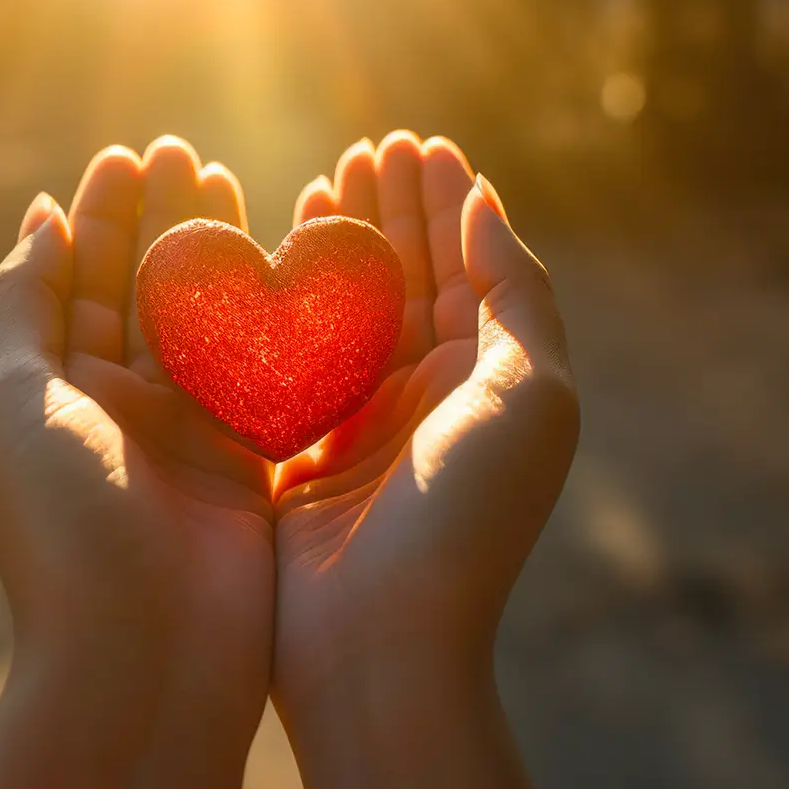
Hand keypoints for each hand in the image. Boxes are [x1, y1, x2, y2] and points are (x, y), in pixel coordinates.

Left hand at [0, 136, 273, 707]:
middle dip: (160, 222)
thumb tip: (39, 219)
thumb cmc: (62, 525)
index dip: (99, 215)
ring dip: (214, 256)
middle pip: (138, 294)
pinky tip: (292, 265)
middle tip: (187, 150)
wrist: (140, 657)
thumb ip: (21, 304)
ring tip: (231, 182)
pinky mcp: (243, 470)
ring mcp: (180, 441)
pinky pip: (259, 380)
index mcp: (47, 396)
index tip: (129, 152)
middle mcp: (111, 414)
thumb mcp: (11, 399)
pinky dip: (273, 322)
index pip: (72, 283)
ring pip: (201, 326)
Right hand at [272, 131, 579, 710]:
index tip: (414, 143)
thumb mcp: (527, 392)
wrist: (386, 645)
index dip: (446, 202)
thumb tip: (488, 202)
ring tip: (319, 184)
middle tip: (362, 149)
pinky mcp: (304, 458)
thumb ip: (515, 291)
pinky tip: (261, 267)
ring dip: (337, 249)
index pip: (472, 268)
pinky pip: (292, 366)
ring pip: (351, 315)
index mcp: (497, 382)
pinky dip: (281, 312)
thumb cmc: (469, 518)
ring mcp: (367, 428)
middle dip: (389, 212)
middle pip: (411, 281)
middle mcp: (436, 400)